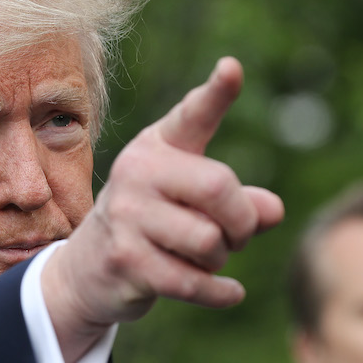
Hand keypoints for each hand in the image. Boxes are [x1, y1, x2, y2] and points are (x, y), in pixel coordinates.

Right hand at [42, 57, 284, 362]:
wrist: (90, 270)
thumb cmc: (156, 225)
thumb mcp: (195, 204)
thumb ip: (240, 201)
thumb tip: (272, 211)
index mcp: (158, 146)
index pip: (193, 115)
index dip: (216, 93)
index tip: (233, 69)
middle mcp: (137, 172)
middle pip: (219, 189)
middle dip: (242, 221)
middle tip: (239, 236)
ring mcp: (127, 216)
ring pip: (208, 241)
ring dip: (222, 259)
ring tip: (207, 258)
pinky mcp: (125, 260)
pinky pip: (193, 281)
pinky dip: (220, 292)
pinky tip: (230, 293)